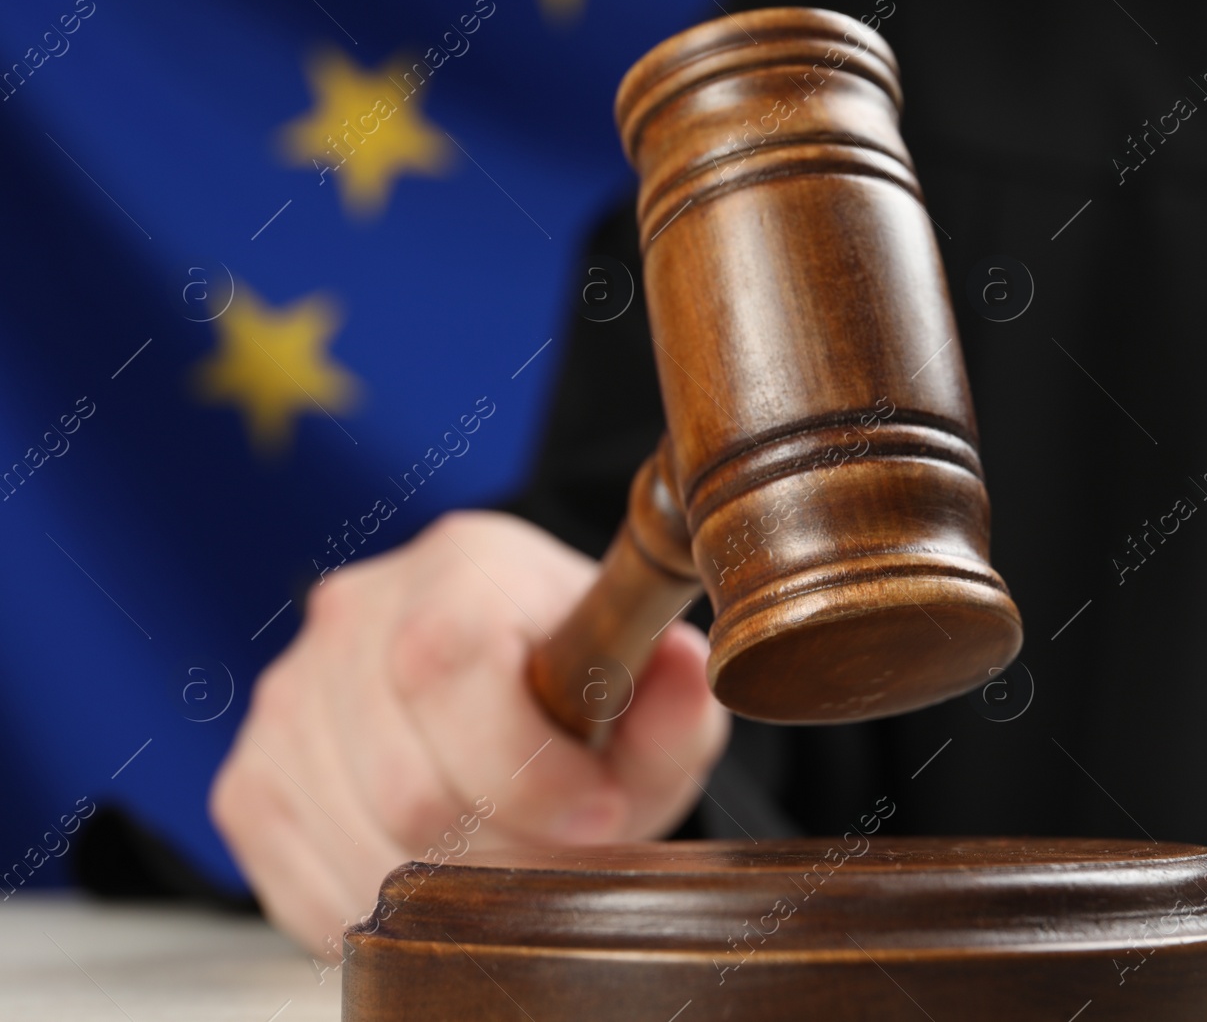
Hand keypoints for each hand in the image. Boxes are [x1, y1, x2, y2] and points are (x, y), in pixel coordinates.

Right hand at [209, 510, 727, 958]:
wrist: (502, 691)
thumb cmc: (581, 691)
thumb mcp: (655, 694)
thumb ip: (675, 697)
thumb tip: (687, 669)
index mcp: (462, 567)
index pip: (447, 663)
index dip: (526, 765)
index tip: (600, 811)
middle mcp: (356, 615)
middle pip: (407, 781)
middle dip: (508, 845)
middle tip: (560, 849)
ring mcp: (290, 697)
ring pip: (358, 841)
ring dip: (450, 886)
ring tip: (511, 859)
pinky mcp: (251, 778)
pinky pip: (303, 883)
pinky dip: (382, 907)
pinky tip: (440, 874)